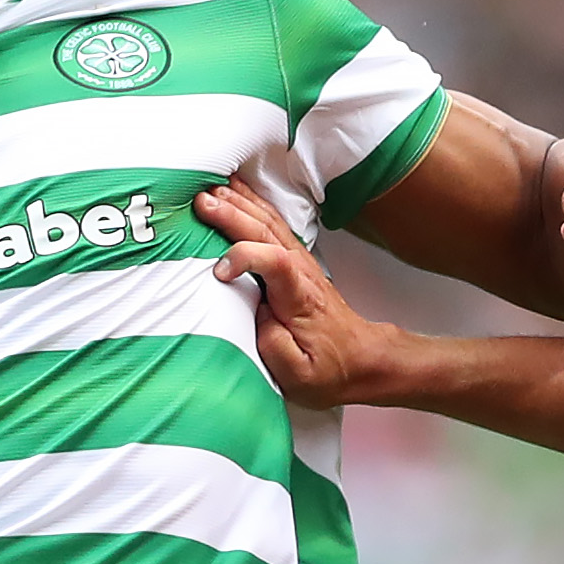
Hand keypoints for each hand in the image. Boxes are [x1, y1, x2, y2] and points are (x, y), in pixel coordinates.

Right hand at [198, 182, 411, 406]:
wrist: (361, 358)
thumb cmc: (329, 369)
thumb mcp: (300, 375)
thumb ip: (273, 345)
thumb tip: (252, 314)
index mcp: (299, 298)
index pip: (275, 262)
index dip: (245, 258)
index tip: (219, 272)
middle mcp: (301, 272)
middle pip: (267, 232)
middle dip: (234, 214)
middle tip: (202, 201)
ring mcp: (300, 262)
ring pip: (269, 223)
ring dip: (240, 203)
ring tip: (210, 188)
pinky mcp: (295, 261)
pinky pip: (272, 224)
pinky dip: (252, 205)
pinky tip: (235, 193)